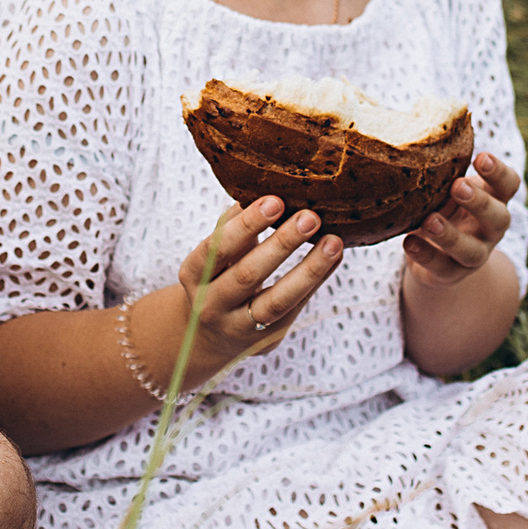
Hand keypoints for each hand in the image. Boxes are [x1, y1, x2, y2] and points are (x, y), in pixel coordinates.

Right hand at [168, 195, 344, 378]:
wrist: (205, 336)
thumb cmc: (215, 279)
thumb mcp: (212, 255)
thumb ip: (232, 226)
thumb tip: (260, 189)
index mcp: (193, 274)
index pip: (218, 248)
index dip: (246, 225)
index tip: (275, 200)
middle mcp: (210, 304)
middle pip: (248, 275)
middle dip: (282, 244)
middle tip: (310, 217)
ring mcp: (238, 326)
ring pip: (276, 301)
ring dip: (308, 270)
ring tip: (333, 242)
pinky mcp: (265, 339)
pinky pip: (294, 309)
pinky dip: (316, 281)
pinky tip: (333, 257)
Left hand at [402, 150, 516, 288]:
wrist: (437, 253)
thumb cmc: (442, 202)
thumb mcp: (445, 182)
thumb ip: (440, 161)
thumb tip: (411, 112)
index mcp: (493, 198)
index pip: (508, 185)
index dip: (498, 172)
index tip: (481, 157)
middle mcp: (490, 227)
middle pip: (498, 217)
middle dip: (479, 202)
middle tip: (458, 186)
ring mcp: (474, 254)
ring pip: (472, 251)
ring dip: (451, 235)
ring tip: (430, 220)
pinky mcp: (451, 274)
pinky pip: (442, 268)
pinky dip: (426, 255)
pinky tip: (409, 243)